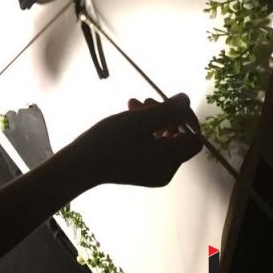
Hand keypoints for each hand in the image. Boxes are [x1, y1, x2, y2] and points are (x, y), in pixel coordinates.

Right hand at [66, 93, 202, 188]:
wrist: (79, 166)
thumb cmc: (107, 142)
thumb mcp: (137, 121)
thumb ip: (166, 110)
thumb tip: (186, 99)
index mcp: (168, 160)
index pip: (194, 138)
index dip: (186, 118)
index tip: (168, 102)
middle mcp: (166, 170)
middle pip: (178, 137)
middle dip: (165, 115)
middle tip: (143, 101)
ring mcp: (154, 173)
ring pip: (164, 140)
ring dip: (153, 119)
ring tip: (132, 104)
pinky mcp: (142, 171)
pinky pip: (153, 147)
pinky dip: (145, 131)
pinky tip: (129, 117)